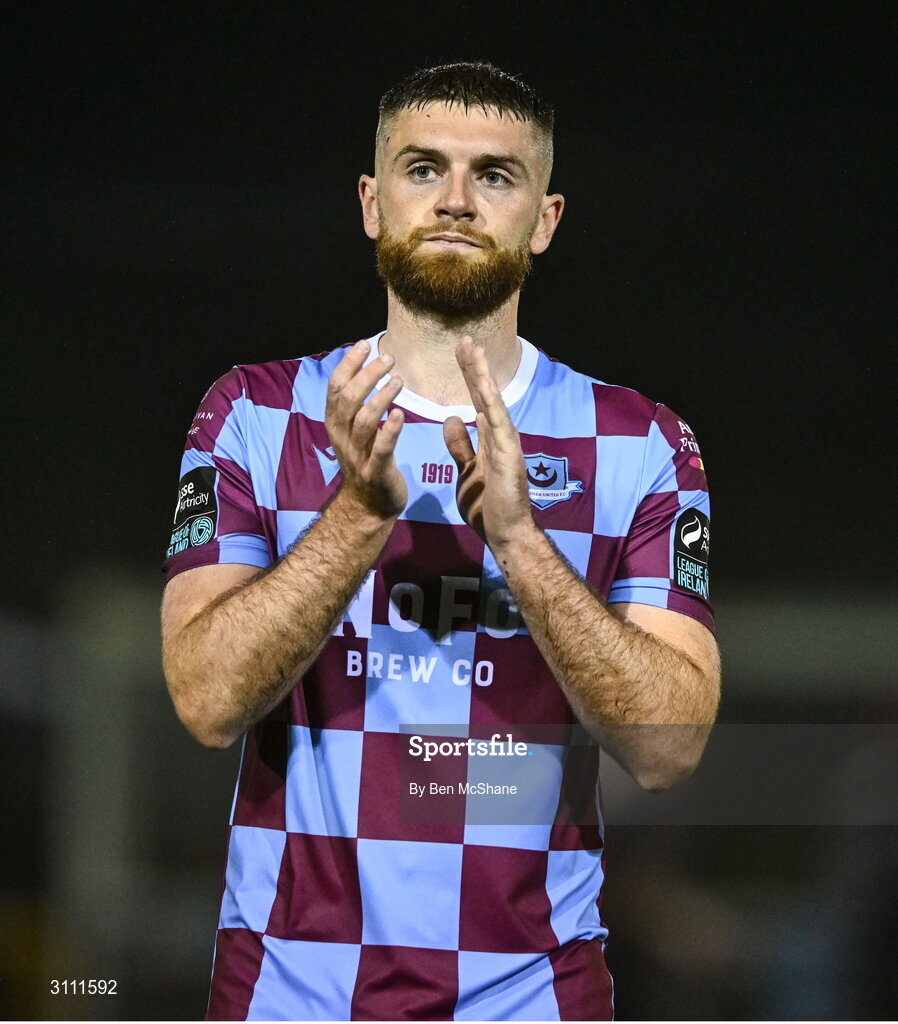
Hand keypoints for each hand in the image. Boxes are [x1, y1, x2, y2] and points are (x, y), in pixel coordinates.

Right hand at [326, 339, 406, 519]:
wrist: (368, 505)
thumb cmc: (366, 460)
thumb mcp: (354, 431)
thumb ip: (357, 404)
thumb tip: (368, 366)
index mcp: (335, 424)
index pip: (335, 388)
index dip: (348, 364)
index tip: (365, 344)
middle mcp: (342, 437)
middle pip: (348, 400)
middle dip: (367, 376)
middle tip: (388, 359)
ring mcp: (357, 456)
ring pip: (364, 422)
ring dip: (380, 398)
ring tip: (398, 380)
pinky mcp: (375, 472)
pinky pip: (381, 449)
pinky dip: (390, 431)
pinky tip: (400, 414)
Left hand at [443, 337, 534, 549]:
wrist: (505, 534)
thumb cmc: (488, 506)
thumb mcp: (466, 470)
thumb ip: (461, 445)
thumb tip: (452, 418)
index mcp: (490, 438)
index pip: (477, 399)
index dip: (468, 375)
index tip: (459, 350)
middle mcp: (501, 436)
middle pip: (485, 394)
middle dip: (475, 366)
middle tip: (465, 339)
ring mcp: (508, 445)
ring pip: (493, 404)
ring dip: (484, 378)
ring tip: (474, 351)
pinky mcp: (510, 458)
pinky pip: (499, 428)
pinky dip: (492, 407)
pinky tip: (485, 388)